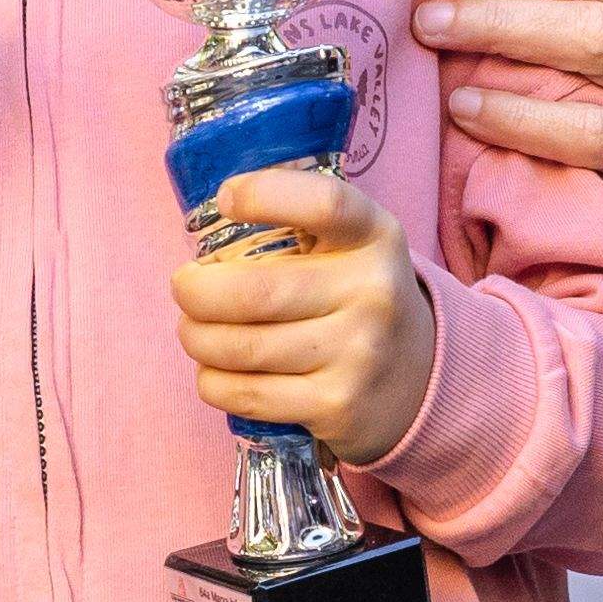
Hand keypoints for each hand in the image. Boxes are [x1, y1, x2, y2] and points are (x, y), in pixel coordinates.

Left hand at [177, 166, 437, 470]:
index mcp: (376, 237)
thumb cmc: (358, 297)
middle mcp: (373, 294)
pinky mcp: (336, 405)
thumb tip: (209, 230)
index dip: (265, 195)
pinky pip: (246, 394)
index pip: (324, 204)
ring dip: (195, 339)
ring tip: (192, 330)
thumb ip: (298, 226)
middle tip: (183, 288)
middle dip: (195, 293)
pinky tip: (213, 371)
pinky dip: (212, 381)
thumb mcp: (354, 246)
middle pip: (256, 292)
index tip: (226, 200)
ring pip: (241, 348)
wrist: (419, 377)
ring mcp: (358, 354)